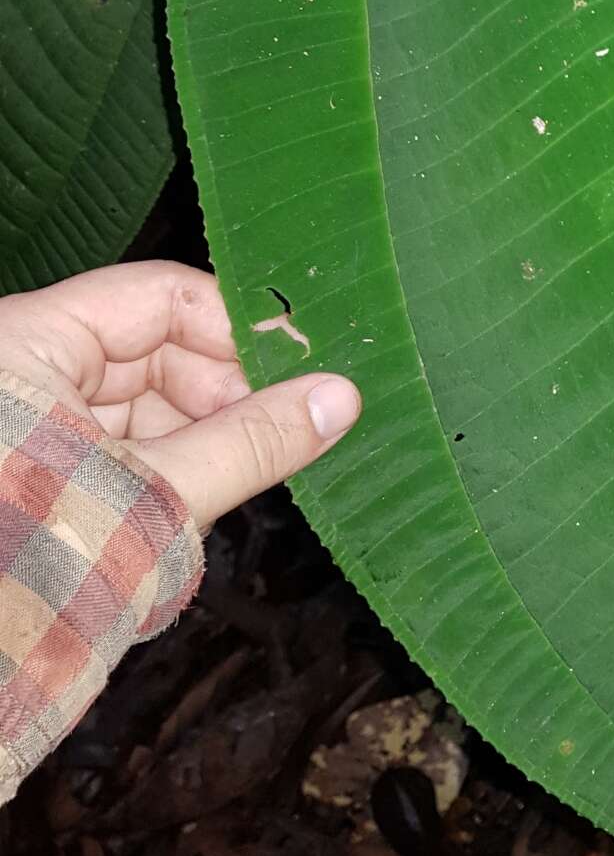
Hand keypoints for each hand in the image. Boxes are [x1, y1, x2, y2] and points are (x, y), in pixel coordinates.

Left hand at [0, 261, 359, 529]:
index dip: (236, 330)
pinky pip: (124, 445)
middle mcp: (28, 367)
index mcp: (34, 341)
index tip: (301, 366)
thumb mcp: (154, 490)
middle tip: (289, 430)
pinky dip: (167, 470)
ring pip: (147, 403)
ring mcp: (32, 419)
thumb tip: (340, 399)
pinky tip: (191, 506)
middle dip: (224, 395)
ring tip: (239, 480)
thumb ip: (250, 442)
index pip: (162, 297)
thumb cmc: (37, 557)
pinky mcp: (42, 466)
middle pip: (157, 352)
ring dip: (202, 439)